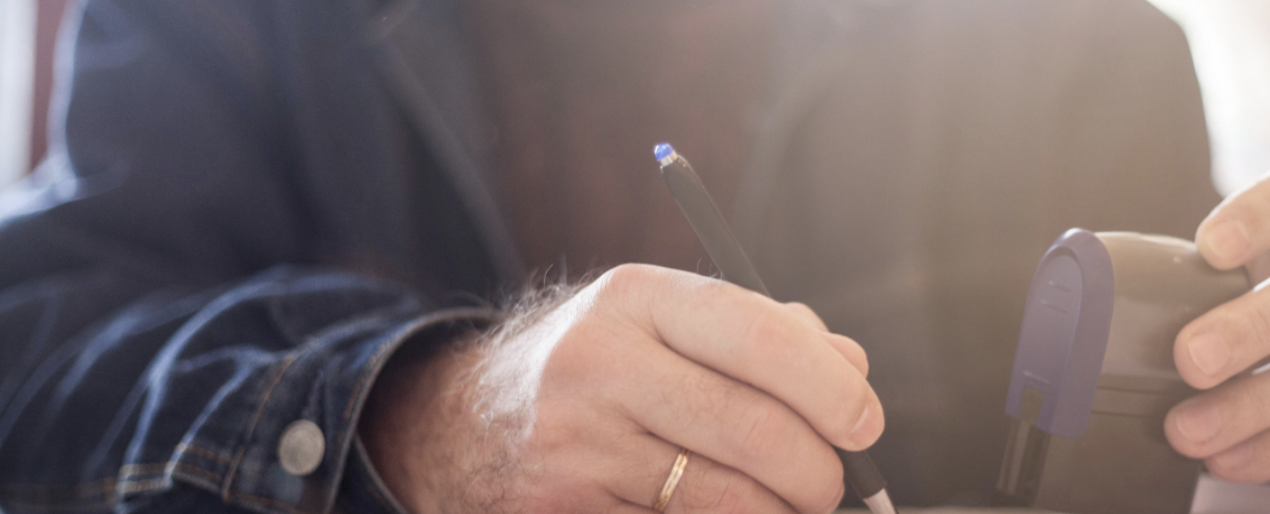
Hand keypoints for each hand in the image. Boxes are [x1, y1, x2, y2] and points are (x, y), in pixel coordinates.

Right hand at [360, 264, 881, 512]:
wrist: (475, 421)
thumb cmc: (607, 366)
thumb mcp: (667, 321)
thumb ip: (766, 334)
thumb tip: (852, 372)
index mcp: (636, 297)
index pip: (758, 336)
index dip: (829, 387)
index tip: (864, 423)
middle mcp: (598, 363)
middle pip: (755, 430)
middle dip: (819, 471)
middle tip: (831, 482)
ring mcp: (577, 444)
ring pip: (730, 501)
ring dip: (781, 513)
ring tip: (785, 501)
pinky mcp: (567, 507)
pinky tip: (727, 510)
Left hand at [1166, 176, 1269, 481]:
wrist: (1265, 326)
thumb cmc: (1220, 296)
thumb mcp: (1220, 263)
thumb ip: (1174, 270)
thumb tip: (1072, 281)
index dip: (1256, 222)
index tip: (1212, 248)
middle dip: (1247, 330)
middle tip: (1191, 360)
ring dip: (1247, 407)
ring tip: (1186, 433)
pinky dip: (1265, 449)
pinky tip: (1225, 460)